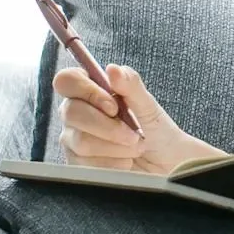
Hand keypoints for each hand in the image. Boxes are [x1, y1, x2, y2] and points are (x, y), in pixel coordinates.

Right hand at [54, 62, 220, 177]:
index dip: (87, 91)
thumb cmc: (157, 132)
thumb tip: (113, 69)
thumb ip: (131, 86)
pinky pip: (86, 164)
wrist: (166, 165)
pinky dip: (113, 163)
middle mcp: (76, 113)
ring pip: (81, 141)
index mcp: (90, 90)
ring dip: (115, 146)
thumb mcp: (149, 106)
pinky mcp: (77, 163)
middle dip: (107, 126)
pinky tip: (125, 161)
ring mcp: (73, 138)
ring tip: (134, 147)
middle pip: (71, 112)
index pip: (67, 80)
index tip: (114, 106)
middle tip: (133, 135)